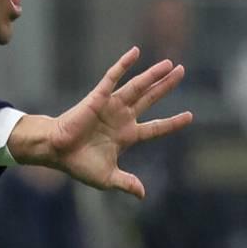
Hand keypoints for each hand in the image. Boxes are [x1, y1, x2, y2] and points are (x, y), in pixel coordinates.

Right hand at [7, 47, 191, 197]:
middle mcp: (122, 117)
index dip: (172, 122)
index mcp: (127, 135)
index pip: (155, 127)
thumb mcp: (108, 177)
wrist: (57, 152)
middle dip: (166, 86)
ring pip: (138, 86)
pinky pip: (113, 77)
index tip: (189, 116)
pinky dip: (124, 64)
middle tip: (182, 71)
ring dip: (153, 75)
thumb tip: (142, 195)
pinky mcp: (99, 97)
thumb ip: (127, 183)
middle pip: (151, 98)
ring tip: (170, 63)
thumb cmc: (79, 164)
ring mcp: (112, 106)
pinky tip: (136, 52)